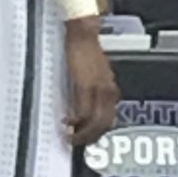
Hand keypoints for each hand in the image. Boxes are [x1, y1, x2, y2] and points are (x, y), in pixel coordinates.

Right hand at [63, 24, 118, 146]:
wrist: (83, 34)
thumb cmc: (86, 50)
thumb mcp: (94, 74)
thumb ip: (93, 90)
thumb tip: (84, 107)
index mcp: (111, 90)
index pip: (109, 119)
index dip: (97, 132)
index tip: (86, 137)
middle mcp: (108, 92)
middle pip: (103, 124)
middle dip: (89, 138)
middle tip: (76, 142)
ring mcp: (98, 90)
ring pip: (95, 122)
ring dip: (82, 133)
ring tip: (69, 136)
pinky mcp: (85, 86)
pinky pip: (83, 112)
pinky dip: (75, 122)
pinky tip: (67, 122)